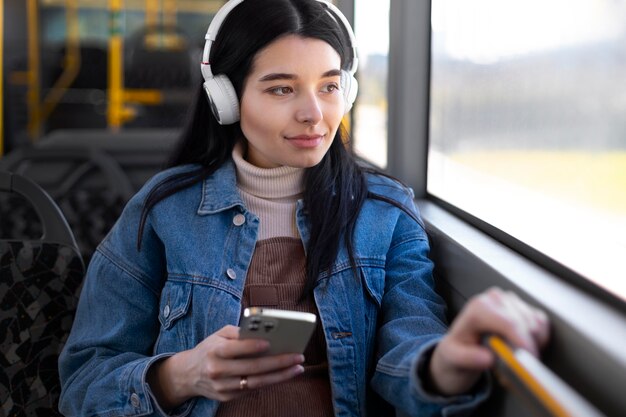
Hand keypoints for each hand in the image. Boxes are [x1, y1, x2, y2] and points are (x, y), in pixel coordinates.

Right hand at [147, 325, 304, 408]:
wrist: (188, 374)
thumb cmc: (209, 349)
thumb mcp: (218, 335)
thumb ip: (238, 332)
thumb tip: (264, 333)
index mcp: (215, 351)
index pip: (235, 349)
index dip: (253, 346)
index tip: (271, 342)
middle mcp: (218, 370)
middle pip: (251, 368)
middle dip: (278, 363)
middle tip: (297, 357)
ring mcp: (222, 387)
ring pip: (255, 383)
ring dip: (280, 376)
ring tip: (297, 368)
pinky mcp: (227, 397)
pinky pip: (252, 391)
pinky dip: (270, 383)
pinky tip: (284, 376)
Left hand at [428, 287, 549, 395]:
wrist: (463, 344)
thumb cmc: (458, 349)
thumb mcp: (453, 357)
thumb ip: (468, 357)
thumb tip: (488, 358)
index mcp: (479, 307)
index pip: (509, 323)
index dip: (523, 343)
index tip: (529, 362)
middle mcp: (496, 299)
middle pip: (527, 325)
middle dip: (527, 351)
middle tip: (516, 369)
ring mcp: (512, 301)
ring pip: (537, 326)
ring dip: (532, 347)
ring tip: (513, 358)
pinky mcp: (524, 307)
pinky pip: (542, 325)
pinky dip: (538, 341)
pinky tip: (522, 348)